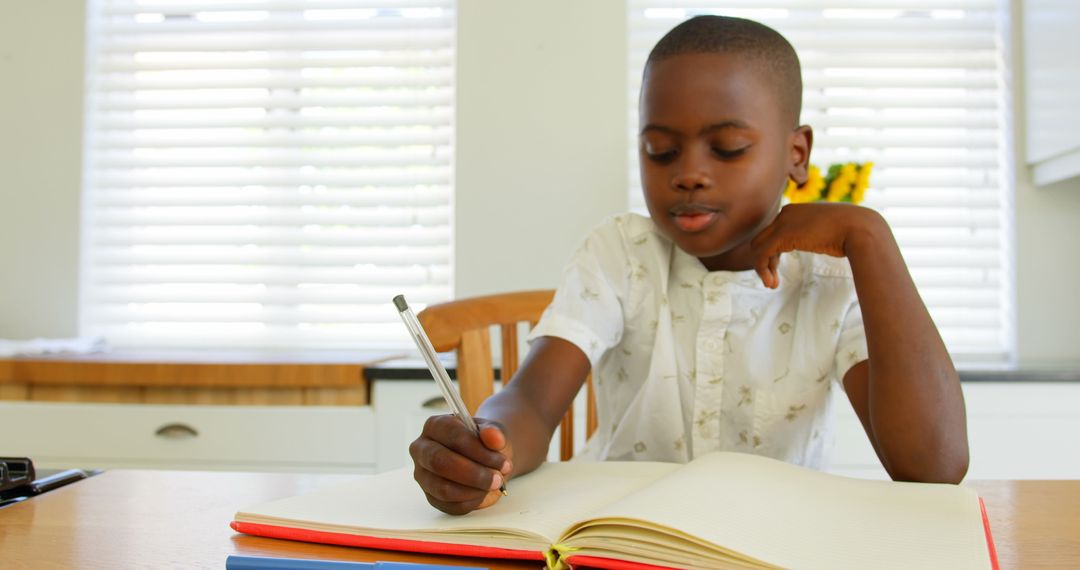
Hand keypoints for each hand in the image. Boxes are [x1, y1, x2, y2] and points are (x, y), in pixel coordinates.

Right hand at [409, 414, 513, 514]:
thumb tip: (494, 437)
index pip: (452, 435)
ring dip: (474, 490)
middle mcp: (422, 449)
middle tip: (498, 478)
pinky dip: (471, 502)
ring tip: (494, 485)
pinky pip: (449, 505)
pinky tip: (483, 492)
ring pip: (443, 488)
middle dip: (474, 474)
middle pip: (440, 462)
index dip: (478, 450)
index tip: (501, 461)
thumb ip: (494, 432)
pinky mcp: (430, 496)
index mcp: (435, 425)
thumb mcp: (494, 432)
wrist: (486, 458)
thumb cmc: (485, 442)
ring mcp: (423, 475)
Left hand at [750, 203, 884, 288]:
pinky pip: (762, 253)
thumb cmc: (853, 232)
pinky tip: (772, 283)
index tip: (778, 271)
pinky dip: (763, 269)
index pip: (774, 233)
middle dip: (766, 262)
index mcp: (796, 211)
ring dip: (763, 269)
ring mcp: (783, 222)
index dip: (773, 254)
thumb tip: (820, 241)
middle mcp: (786, 213)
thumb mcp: (828, 230)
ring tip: (772, 285)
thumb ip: (817, 234)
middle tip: (773, 281)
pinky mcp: (782, 235)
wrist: (861, 228)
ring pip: (758, 247)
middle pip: (763, 239)